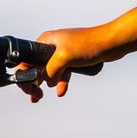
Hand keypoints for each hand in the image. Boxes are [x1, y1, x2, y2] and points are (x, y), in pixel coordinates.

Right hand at [18, 6, 136, 102]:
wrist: (112, 42)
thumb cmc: (90, 43)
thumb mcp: (63, 59)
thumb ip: (49, 71)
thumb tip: (45, 82)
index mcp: (45, 41)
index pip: (27, 60)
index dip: (24, 75)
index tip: (29, 87)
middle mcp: (51, 46)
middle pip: (35, 67)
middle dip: (33, 82)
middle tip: (34, 95)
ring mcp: (62, 52)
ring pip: (48, 72)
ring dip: (46, 84)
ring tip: (40, 96)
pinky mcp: (72, 58)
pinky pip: (61, 73)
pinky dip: (60, 82)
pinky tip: (61, 91)